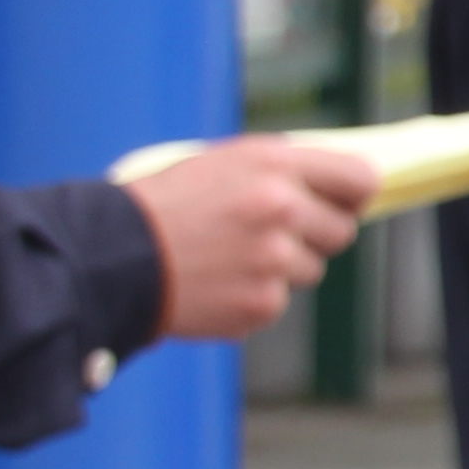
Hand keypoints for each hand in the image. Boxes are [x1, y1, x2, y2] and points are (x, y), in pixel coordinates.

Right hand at [124, 139, 379, 343]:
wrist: (109, 257)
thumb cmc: (162, 205)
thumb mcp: (221, 164)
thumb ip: (281, 174)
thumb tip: (335, 189)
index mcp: (274, 164)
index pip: (360, 178)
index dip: (354, 193)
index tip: (344, 201)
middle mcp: (283, 209)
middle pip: (342, 231)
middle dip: (315, 234)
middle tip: (270, 233)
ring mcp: (275, 260)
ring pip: (311, 269)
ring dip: (281, 267)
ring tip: (227, 256)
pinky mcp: (261, 303)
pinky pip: (277, 300)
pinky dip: (252, 296)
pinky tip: (214, 281)